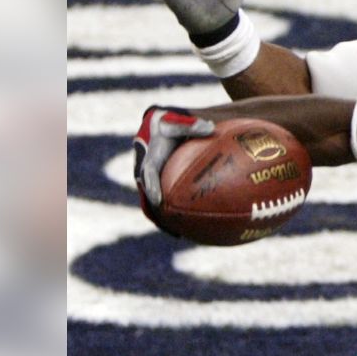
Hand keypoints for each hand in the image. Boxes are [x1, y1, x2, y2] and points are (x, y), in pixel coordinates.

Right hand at [133, 106, 214, 221]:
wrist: (156, 128)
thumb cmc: (167, 125)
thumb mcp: (176, 122)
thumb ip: (191, 125)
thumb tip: (210, 128)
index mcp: (148, 161)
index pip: (148, 177)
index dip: (152, 189)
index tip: (158, 200)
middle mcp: (146, 175)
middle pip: (149, 199)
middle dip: (158, 213)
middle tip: (169, 225)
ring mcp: (152, 183)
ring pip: (155, 206)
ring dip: (164, 219)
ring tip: (179, 233)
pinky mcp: (159, 187)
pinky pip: (166, 202)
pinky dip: (174, 213)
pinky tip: (192, 225)